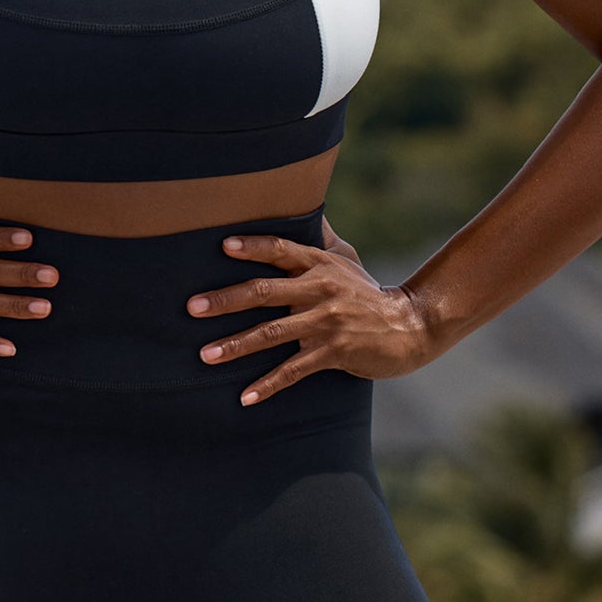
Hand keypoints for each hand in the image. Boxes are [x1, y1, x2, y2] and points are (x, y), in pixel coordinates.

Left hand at [185, 218, 432, 406]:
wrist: (410, 326)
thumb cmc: (367, 292)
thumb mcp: (346, 259)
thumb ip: (320, 237)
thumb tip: (305, 205)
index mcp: (318, 264)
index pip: (280, 249)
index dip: (252, 247)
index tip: (222, 246)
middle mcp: (319, 289)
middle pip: (264, 292)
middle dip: (225, 300)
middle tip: (192, 307)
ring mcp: (326, 322)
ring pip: (272, 334)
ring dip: (236, 345)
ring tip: (205, 355)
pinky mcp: (333, 352)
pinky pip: (293, 370)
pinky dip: (267, 385)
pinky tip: (244, 397)